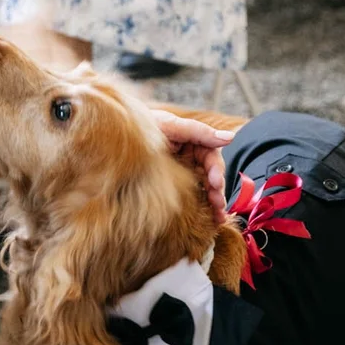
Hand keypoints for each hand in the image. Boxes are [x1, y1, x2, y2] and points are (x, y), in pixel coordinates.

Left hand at [149, 110, 236, 224]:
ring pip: (203, 186)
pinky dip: (200, 206)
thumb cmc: (142, 126)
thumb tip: (231, 137)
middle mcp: (190, 155)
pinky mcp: (173, 183)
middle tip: (218, 205)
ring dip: (213, 201)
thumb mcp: (169, 126)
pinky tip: (208, 218)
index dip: (216, 170)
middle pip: (210, 173)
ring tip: (217, 217)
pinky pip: (190, 195)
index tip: (215, 183)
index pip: (212, 155)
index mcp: (192, 139)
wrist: (114, 136)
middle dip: (217, 189)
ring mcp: (182, 170)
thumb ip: (198, 132)